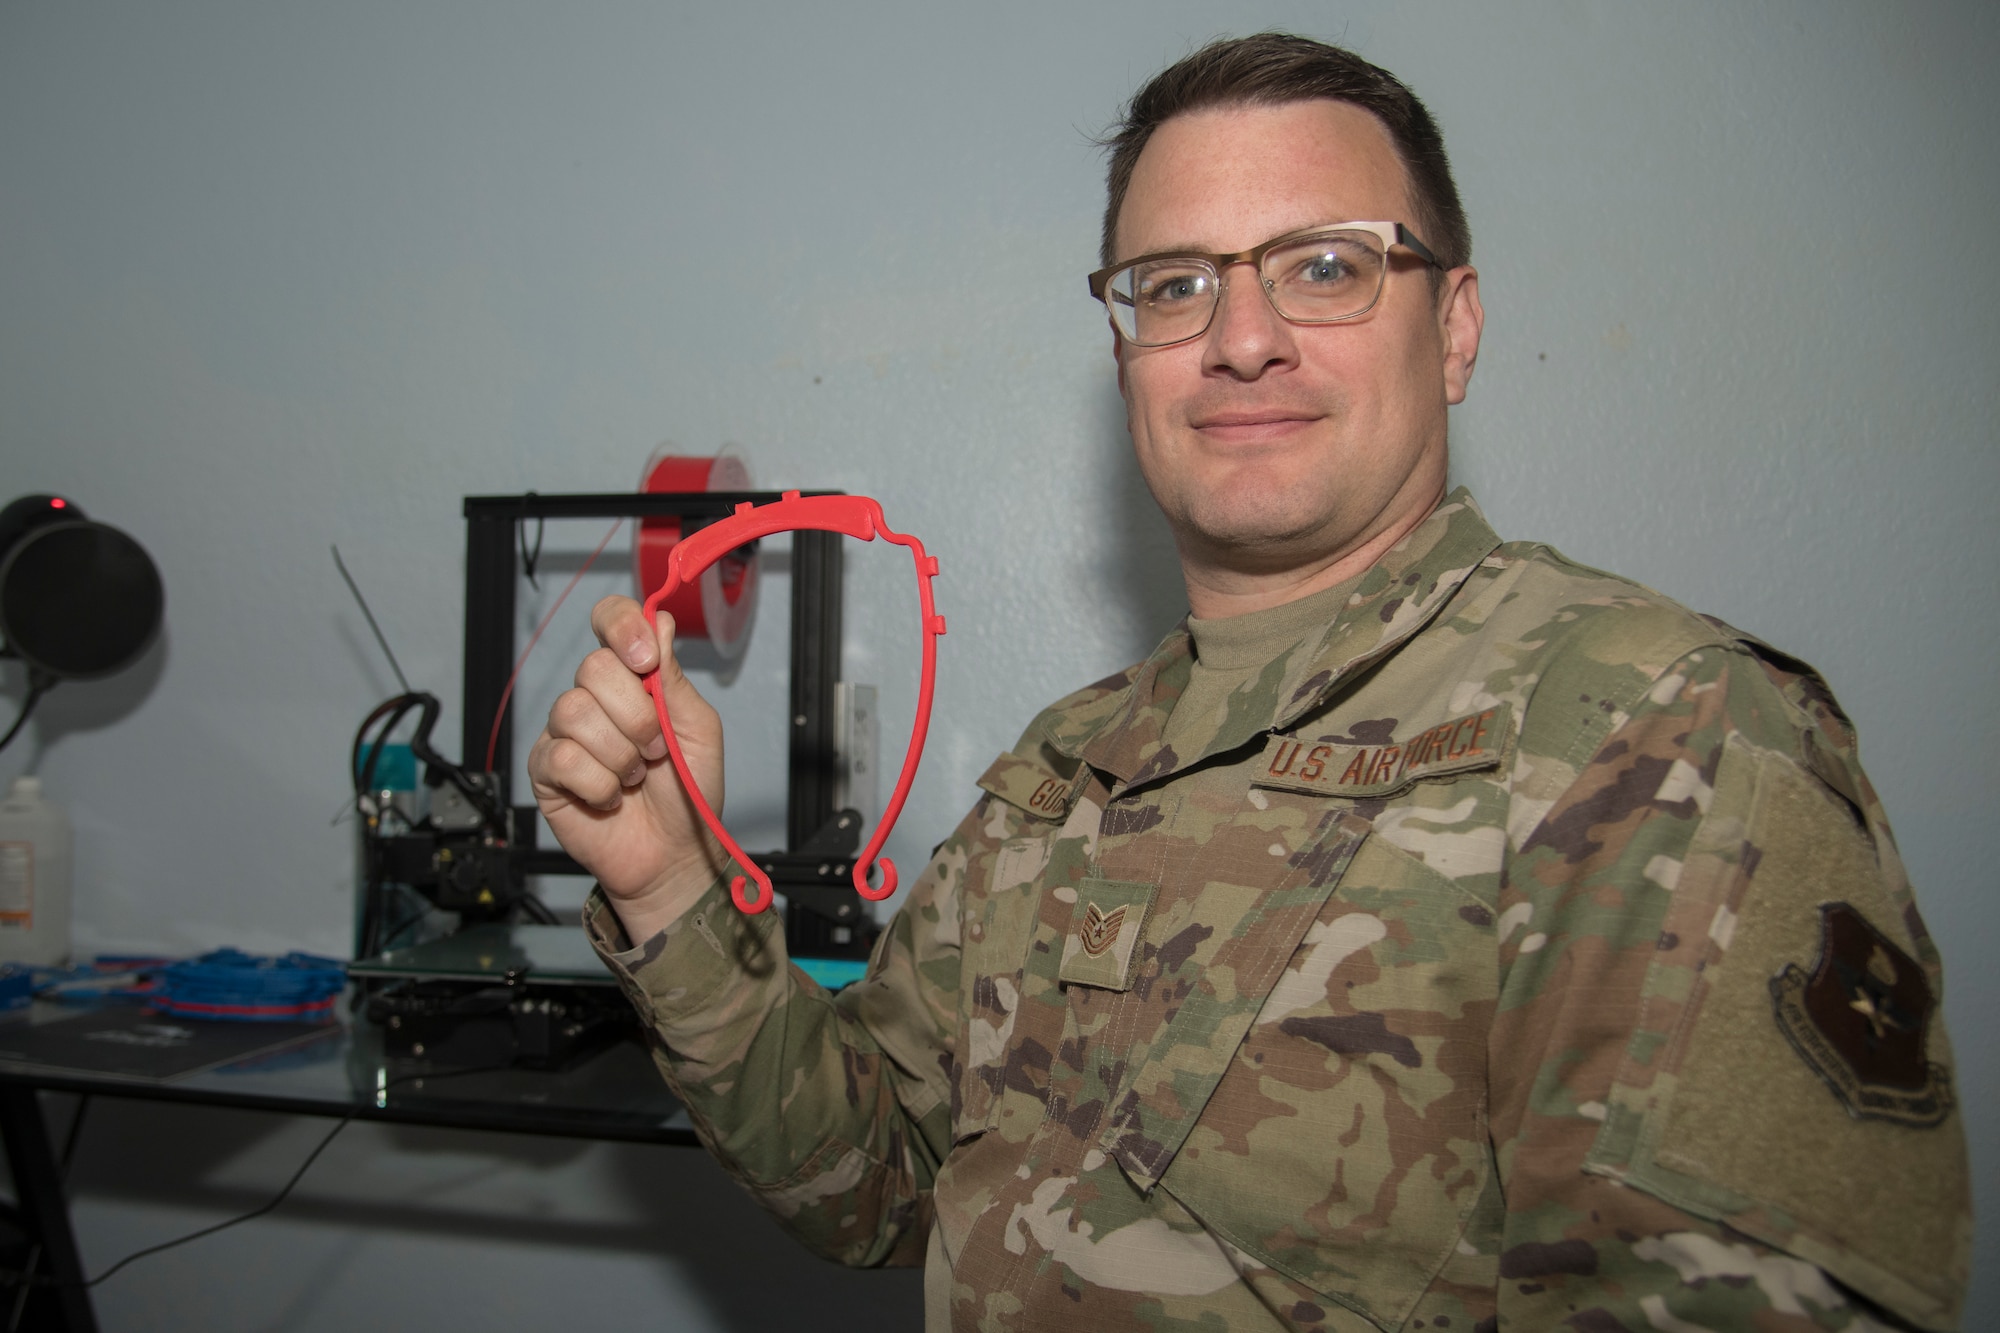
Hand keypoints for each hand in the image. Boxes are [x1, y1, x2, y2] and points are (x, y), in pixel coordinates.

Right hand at [528, 595, 726, 941]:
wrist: (674, 853)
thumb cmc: (689, 790)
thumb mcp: (697, 730)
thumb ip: (673, 679)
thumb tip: (660, 622)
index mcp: (633, 678)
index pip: (611, 620)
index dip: (622, 627)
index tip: (646, 659)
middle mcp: (595, 697)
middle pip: (594, 668)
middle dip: (637, 715)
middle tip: (656, 749)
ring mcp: (565, 732)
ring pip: (574, 711)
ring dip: (620, 753)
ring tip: (636, 777)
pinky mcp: (546, 770)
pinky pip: (562, 757)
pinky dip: (599, 784)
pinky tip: (612, 797)